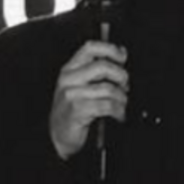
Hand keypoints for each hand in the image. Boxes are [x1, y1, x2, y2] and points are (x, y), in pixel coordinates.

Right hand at [48, 39, 128, 159]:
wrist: (58, 136)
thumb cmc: (72, 110)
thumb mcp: (80, 85)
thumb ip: (96, 70)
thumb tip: (121, 55)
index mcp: (70, 69)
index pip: (90, 47)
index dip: (110, 49)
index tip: (122, 57)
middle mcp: (68, 79)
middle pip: (102, 66)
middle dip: (121, 76)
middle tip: (125, 86)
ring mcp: (71, 94)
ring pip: (107, 88)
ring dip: (122, 98)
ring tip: (122, 104)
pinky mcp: (77, 110)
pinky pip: (107, 105)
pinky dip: (119, 111)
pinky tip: (119, 114)